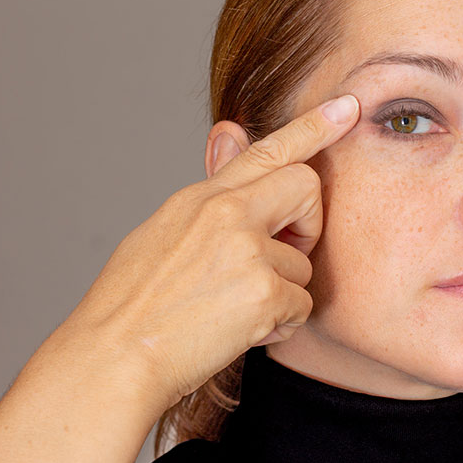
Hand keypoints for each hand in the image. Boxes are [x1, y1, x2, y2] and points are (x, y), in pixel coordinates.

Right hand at [65, 94, 358, 407]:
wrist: (115, 357)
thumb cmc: (136, 301)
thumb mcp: (166, 229)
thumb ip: (213, 190)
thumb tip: (230, 131)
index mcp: (203, 198)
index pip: (265, 148)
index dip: (313, 126)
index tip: (348, 106)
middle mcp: (227, 213)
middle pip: (306, 187)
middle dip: (307, 225)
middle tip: (282, 256)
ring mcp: (247, 250)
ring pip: (304, 263)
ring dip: (282, 292)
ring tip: (236, 310)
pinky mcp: (264, 292)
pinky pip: (303, 305)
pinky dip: (281, 324)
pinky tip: (243, 331)